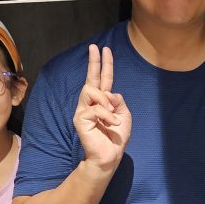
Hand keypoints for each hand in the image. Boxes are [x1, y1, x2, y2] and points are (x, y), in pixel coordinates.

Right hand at [74, 44, 131, 172]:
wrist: (109, 156)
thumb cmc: (116, 138)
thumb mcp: (124, 115)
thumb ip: (118, 100)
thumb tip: (109, 93)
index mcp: (103, 101)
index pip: (103, 79)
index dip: (105, 64)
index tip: (104, 49)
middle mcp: (91, 103)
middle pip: (91, 78)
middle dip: (93, 61)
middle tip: (94, 47)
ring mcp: (84, 110)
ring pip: (92, 90)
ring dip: (105, 101)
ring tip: (113, 115)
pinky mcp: (80, 119)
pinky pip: (95, 108)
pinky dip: (107, 115)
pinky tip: (111, 124)